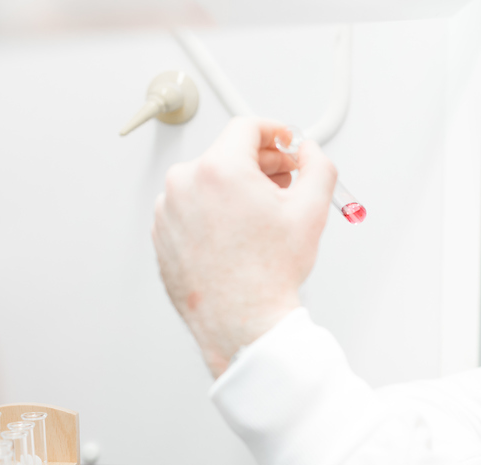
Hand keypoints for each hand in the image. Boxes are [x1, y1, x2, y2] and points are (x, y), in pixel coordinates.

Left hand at [152, 117, 336, 376]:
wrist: (242, 322)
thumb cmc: (268, 275)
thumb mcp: (311, 211)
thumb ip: (318, 166)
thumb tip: (310, 153)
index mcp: (220, 168)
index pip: (247, 127)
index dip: (274, 132)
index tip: (284, 142)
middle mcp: (185, 182)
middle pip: (226, 154)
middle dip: (259, 165)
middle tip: (283, 184)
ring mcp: (168, 209)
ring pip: (208, 182)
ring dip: (235, 190)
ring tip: (260, 219)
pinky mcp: (162, 233)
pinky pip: (190, 208)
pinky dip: (213, 213)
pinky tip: (237, 236)